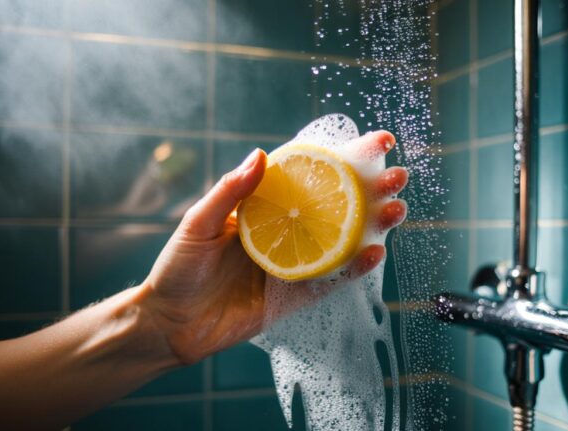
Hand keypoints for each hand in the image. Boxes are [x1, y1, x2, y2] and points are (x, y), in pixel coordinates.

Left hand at [138, 131, 408, 365]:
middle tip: (398, 176)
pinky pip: (330, 281)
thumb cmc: (178, 269)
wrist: (170, 324)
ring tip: (397, 209)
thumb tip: (260, 154)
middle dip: (371, 190)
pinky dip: (353, 269)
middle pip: (335, 206)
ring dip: (373, 226)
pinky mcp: (295, 297)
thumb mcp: (199, 224)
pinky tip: (375, 253)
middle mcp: (285, 231)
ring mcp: (293, 263)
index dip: (342, 157)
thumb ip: (230, 191)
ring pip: (342, 241)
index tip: (374, 141)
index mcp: (264, 207)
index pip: (308, 175)